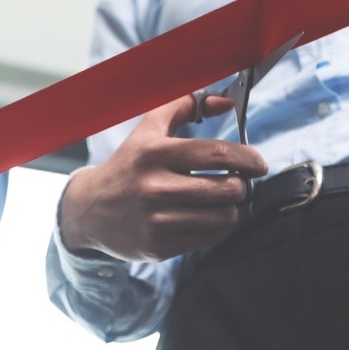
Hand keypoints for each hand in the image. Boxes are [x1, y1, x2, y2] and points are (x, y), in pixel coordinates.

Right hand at [59, 93, 267, 262]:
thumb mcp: (149, 129)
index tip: (257, 163)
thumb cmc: (129, 164)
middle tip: (237, 182)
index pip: (217, 154)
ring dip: (231, 207)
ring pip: (224, 217)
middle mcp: (155, 187)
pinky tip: (206, 216)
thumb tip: (226, 102)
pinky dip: (217, 227)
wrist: (91, 209)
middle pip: (227, 189)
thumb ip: (186, 106)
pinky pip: (210, 238)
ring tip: (222, 199)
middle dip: (241, 185)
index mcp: (154, 153)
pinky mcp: (160, 247)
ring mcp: (157, 221)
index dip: (247, 158)